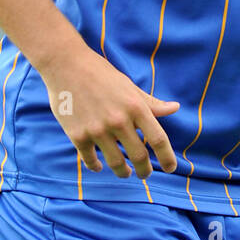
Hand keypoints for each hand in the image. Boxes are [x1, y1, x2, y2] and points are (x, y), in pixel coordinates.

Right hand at [41, 45, 179, 178]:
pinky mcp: (77, 135)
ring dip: (123, 172)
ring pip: (116, 163)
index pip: (158, 139)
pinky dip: (97, 166)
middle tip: (145, 174)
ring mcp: (97, 130)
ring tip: (125, 173)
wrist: (65, 65)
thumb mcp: (129, 86)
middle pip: (139, 156)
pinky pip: (91, 160)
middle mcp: (119, 121)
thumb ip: (151, 103)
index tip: (171, 169)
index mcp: (136, 107)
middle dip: (145, 170)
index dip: (168, 158)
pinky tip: (100, 166)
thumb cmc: (100, 74)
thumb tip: (175, 108)